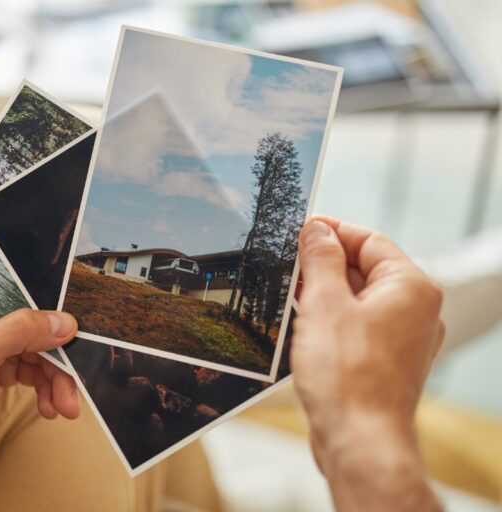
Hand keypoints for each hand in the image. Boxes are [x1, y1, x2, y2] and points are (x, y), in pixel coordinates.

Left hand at [0, 296, 79, 477]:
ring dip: (56, 380)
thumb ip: (18, 334)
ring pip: (41, 355)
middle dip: (59, 359)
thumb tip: (63, 322)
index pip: (24, 295)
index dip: (53, 311)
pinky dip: (46, 390)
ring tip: (64, 408)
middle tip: (72, 386)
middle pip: (39, 329)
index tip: (77, 332)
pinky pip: (34, 374)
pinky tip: (50, 408)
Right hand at [293, 217, 443, 510]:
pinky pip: (358, 325)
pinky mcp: (386, 361)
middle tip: (286, 262)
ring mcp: (403, 338)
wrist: (359, 440)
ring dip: (324, 292)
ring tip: (288, 293)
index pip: (369, 239)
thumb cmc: (346, 376)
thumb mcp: (323, 303)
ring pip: (359, 298)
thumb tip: (316, 230)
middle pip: (366, 268)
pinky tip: (303, 324)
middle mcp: (415, 310)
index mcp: (410, 287)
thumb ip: (319, 260)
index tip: (300, 229)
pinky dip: (331, 318)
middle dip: (324, 263)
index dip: (332, 231)